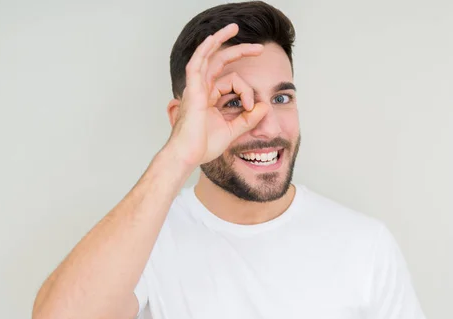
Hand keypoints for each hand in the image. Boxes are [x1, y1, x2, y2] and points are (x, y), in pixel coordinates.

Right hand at [165, 23, 269, 166]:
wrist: (188, 156)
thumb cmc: (203, 146)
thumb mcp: (233, 131)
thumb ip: (248, 119)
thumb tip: (264, 106)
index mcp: (209, 98)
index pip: (232, 82)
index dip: (247, 91)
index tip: (252, 108)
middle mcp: (201, 89)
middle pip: (220, 62)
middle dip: (239, 51)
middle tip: (259, 48)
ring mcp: (195, 88)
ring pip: (208, 57)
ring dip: (221, 41)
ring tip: (234, 28)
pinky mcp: (192, 91)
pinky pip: (196, 64)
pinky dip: (204, 50)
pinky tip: (213, 38)